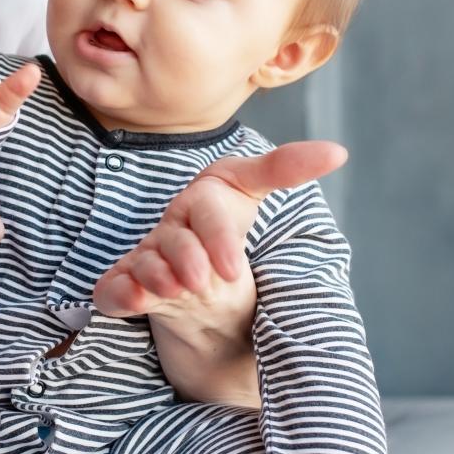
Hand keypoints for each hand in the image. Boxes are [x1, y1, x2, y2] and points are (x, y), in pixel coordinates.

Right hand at [92, 140, 348, 320]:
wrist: (198, 265)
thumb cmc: (224, 218)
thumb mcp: (251, 188)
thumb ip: (286, 168)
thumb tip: (338, 152)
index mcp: (200, 202)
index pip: (208, 213)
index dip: (218, 239)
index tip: (234, 268)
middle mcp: (170, 228)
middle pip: (174, 241)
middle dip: (186, 259)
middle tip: (202, 281)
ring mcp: (147, 258)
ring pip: (145, 265)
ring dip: (155, 277)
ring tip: (174, 291)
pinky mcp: (126, 284)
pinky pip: (114, 289)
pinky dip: (119, 294)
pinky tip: (132, 302)